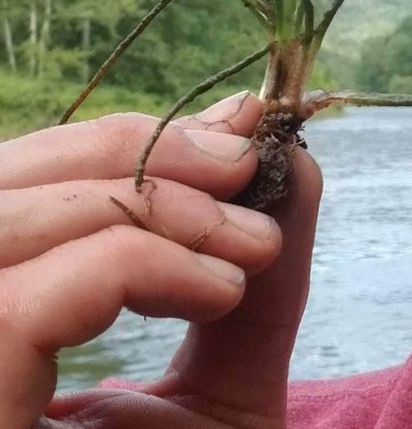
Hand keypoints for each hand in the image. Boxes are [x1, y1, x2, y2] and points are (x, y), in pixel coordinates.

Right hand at [0, 92, 322, 428]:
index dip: (120, 143)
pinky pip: (16, 303)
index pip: (23, 193)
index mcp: (4, 323)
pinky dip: (133, 263)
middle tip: (247, 162)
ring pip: (3, 224)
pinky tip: (221, 290)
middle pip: (2, 191)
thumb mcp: (234, 368)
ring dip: (150, 201)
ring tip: (252, 242)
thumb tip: (291, 156)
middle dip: (138, 155)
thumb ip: (259, 274)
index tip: (238, 134)